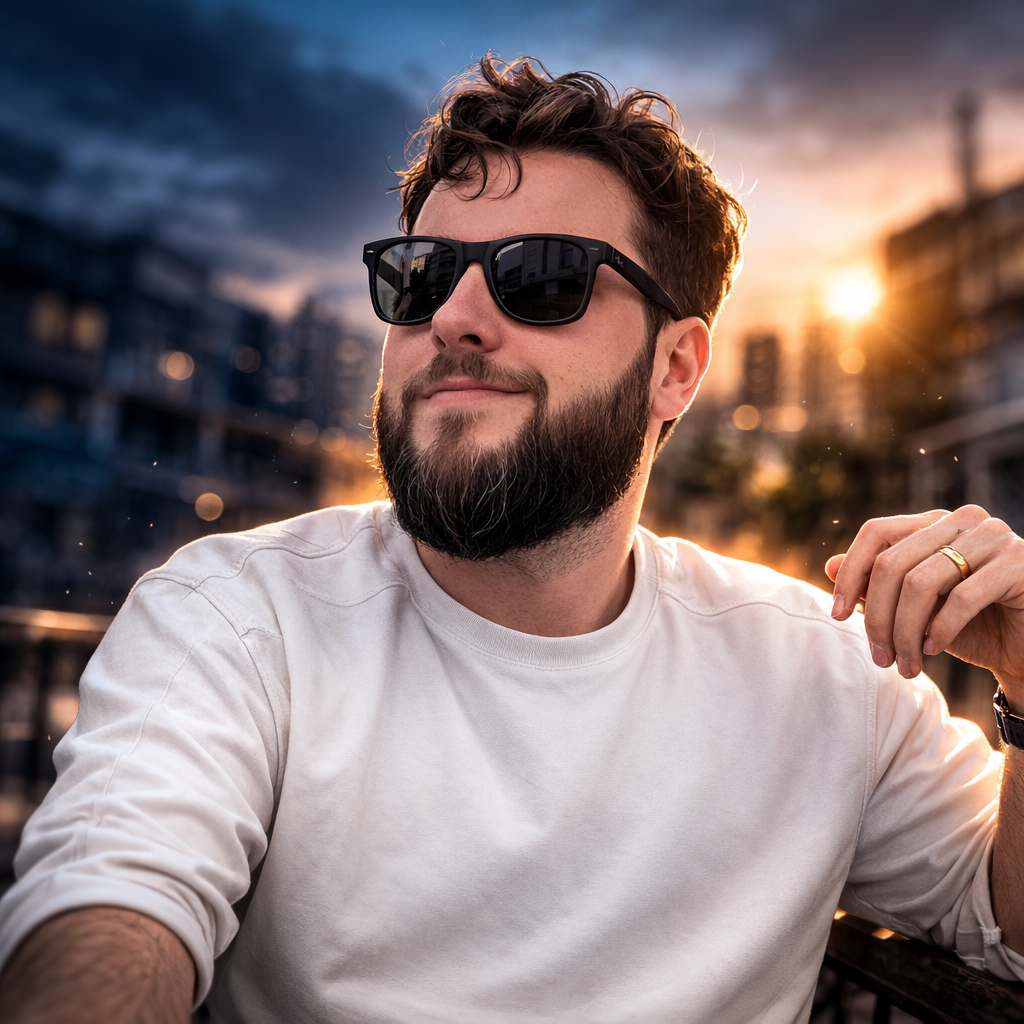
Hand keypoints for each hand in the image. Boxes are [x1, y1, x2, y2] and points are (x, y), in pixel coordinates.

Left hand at [826, 505, 1023, 708]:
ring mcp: (993, 537)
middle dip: (878, 616)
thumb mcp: (916, 608)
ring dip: (905, 632)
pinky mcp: (1018, 564)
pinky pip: (961, 597)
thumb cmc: (972, 626)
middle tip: (879, 657)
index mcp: (934, 523)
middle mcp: (963, 521)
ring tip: (906, 664)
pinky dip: (939, 629)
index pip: (876, 533)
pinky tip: (934, 650)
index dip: (850, 573)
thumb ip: (877, 585)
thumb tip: (829, 565)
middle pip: (892, 563)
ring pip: (920, 582)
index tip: (838, 615)